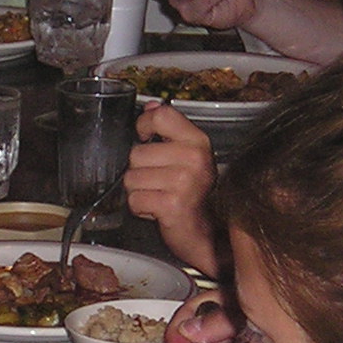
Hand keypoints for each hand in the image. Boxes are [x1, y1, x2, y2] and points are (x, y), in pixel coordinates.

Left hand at [124, 103, 219, 274]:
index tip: (146, 137)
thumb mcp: (188, 156)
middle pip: (137, 153)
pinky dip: (141, 209)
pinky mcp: (171, 205)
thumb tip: (151, 106)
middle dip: (140, 171)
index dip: (144, 126)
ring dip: (140, 191)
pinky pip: (135, 200)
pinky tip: (158, 210)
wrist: (211, 236)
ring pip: (131, 178)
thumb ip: (170, 129)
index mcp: (198, 142)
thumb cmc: (197, 197)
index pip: (160, 115)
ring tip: (159, 196)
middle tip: (159, 182)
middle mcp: (193, 159)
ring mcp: (183, 182)